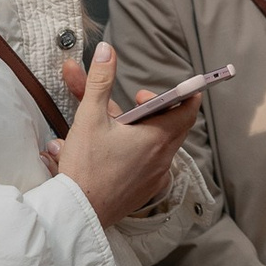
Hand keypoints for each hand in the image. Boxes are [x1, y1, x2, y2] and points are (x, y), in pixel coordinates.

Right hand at [55, 44, 200, 225]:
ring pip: (158, 145)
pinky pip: (148, 165)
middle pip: (173, 126)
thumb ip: (99, 81)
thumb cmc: (85, 167)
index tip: (161, 90)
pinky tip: (111, 151)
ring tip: (115, 126)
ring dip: (142, 131)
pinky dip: (135, 152)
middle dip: (155, 110)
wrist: (77, 214)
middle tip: (134, 103)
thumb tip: (106, 51)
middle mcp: (163, 159)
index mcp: (157, 138)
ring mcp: (155, 178)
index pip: (188, 110)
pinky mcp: (143, 191)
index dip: (181, 95)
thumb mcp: (90, 117)